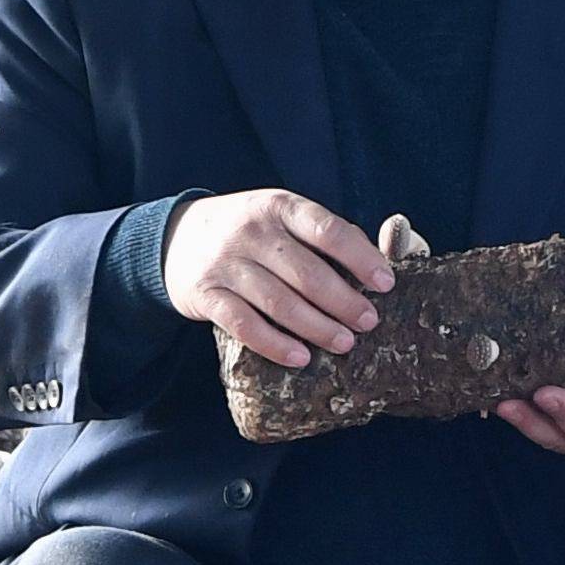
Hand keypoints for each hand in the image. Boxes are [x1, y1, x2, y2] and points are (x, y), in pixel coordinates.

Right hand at [169, 190, 390, 366]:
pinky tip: (301, 357)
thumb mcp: (281, 216)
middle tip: (368, 322)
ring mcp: (226, 264)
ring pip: (279, 302)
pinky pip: (244, 325)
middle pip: (306, 272)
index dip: (361, 258)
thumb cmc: (251, 232)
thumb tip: (376, 261)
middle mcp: (251, 232)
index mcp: (278, 207)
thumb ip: (322, 234)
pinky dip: (275, 344)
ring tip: (345, 343)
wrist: (178, 239)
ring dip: (317, 327)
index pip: (327, 230)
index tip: (386, 284)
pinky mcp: (207, 295)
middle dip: (344, 301)